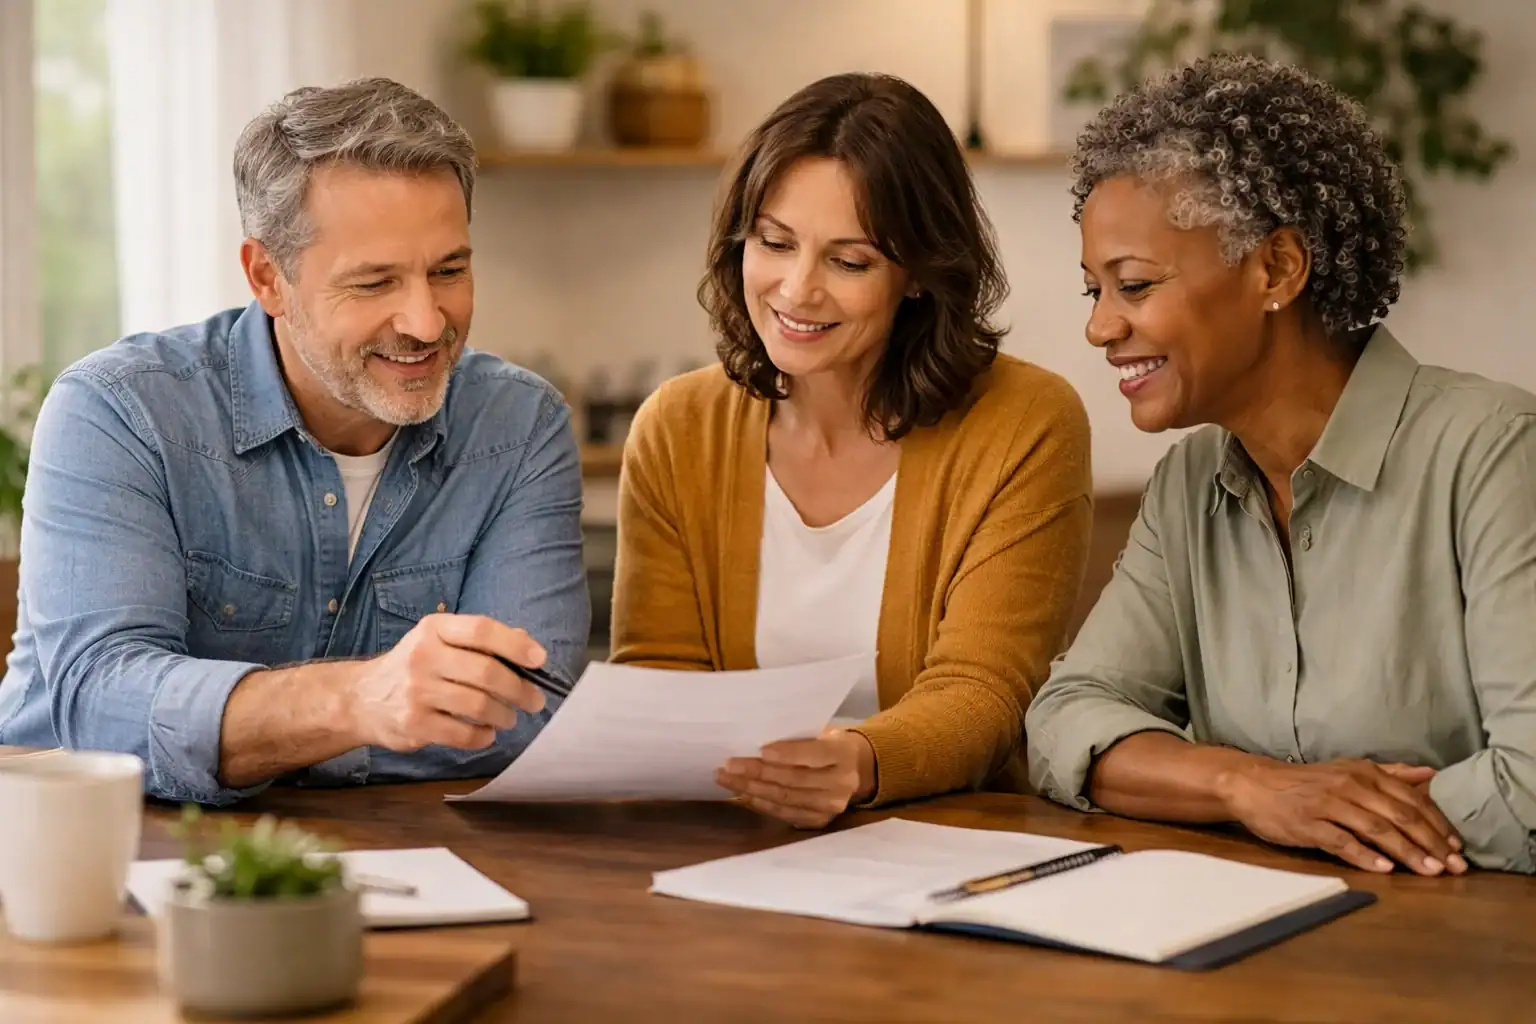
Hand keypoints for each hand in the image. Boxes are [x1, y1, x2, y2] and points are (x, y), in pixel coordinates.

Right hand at [350, 613, 548, 751]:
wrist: (360, 698)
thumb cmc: (414, 666)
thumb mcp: (439, 641)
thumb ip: (480, 641)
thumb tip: (527, 642)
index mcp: (434, 629)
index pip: (481, 630)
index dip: (515, 644)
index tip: (540, 660)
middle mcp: (423, 656)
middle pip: (485, 672)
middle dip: (520, 689)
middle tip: (535, 700)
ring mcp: (416, 691)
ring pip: (478, 705)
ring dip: (504, 714)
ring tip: (509, 717)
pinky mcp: (413, 724)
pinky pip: (462, 734)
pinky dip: (483, 736)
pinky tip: (486, 733)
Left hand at [715, 729, 875, 828]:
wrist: (855, 769)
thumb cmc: (828, 744)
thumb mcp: (822, 732)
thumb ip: (798, 738)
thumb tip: (755, 741)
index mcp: (843, 754)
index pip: (814, 754)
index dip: (787, 754)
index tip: (761, 750)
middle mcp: (841, 784)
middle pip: (794, 780)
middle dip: (758, 772)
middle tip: (729, 765)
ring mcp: (831, 807)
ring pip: (785, 799)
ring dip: (751, 789)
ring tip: (726, 779)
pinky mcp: (819, 821)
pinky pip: (784, 814)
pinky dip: (760, 804)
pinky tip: (742, 795)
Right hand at [1217, 758, 1465, 875]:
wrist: (1253, 784)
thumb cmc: (1304, 782)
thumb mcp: (1347, 770)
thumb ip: (1389, 774)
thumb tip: (1428, 775)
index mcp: (1363, 773)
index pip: (1410, 799)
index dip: (1437, 824)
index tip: (1458, 847)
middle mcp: (1350, 785)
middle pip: (1399, 815)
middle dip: (1431, 843)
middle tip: (1455, 867)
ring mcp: (1328, 804)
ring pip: (1376, 829)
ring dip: (1407, 853)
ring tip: (1430, 872)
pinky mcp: (1308, 823)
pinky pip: (1342, 841)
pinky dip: (1365, 856)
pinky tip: (1385, 870)